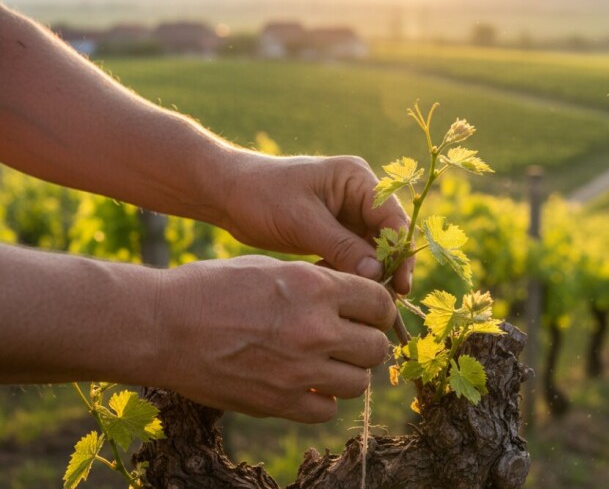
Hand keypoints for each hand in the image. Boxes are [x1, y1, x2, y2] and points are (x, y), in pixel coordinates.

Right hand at [154, 255, 395, 422]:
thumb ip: (317, 282)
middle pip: (376, 346)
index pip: (380, 302)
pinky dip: (321, 400)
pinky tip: (304, 385)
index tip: (369, 313)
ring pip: (358, 383)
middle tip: (348, 339)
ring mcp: (299, 370)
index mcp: (315, 286)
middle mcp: (315, 328)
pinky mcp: (278, 403)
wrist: (159, 326)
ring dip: (347, 373)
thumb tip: (354, 293)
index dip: (379, 308)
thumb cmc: (211, 288)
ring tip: (326, 363)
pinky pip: (326, 410)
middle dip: (366, 341)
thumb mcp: (271, 267)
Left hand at [221, 153, 412, 294]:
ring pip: (374, 249)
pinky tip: (344, 291)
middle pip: (388, 234)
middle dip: (389, 266)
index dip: (400, 250)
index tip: (400, 283)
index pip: (392, 216)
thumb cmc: (262, 196)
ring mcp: (349, 214)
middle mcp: (359, 195)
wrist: (228, 194)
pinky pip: (355, 256)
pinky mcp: (336, 232)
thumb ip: (342, 246)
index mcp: (357, 179)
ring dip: (371, 273)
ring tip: (367, 301)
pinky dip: (352, 273)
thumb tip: (377, 274)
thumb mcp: (302, 221)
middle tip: (388, 300)